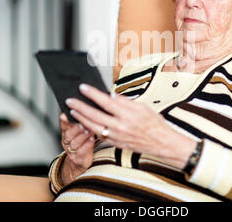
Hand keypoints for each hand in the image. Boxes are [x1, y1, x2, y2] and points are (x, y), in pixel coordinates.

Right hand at [58, 113, 94, 184]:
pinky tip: (92, 139)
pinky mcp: (77, 158)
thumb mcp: (80, 130)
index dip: (65, 120)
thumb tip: (87, 107)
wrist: (81, 160)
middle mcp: (67, 141)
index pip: (64, 125)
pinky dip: (87, 145)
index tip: (67, 114)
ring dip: (83, 136)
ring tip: (90, 130)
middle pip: (68, 134)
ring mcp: (71, 150)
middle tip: (84, 123)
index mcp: (66, 132)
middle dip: (76, 128)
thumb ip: (81, 120)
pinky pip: (81, 151)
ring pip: (74, 143)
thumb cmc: (84, 141)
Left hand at [65, 84, 195, 169]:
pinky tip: (84, 123)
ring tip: (73, 111)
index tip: (83, 87)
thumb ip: (125, 101)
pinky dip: (89, 128)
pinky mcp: (115, 143)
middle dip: (80, 107)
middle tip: (70, 100)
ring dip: (81, 118)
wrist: (161, 143)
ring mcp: (116, 136)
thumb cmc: (154, 124)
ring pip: (93, 127)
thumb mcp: (143, 107)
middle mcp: (120, 126)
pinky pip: (98, 135)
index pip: (105, 101)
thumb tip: (111, 95)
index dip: (92, 94)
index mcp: (127, 115)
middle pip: (94, 115)